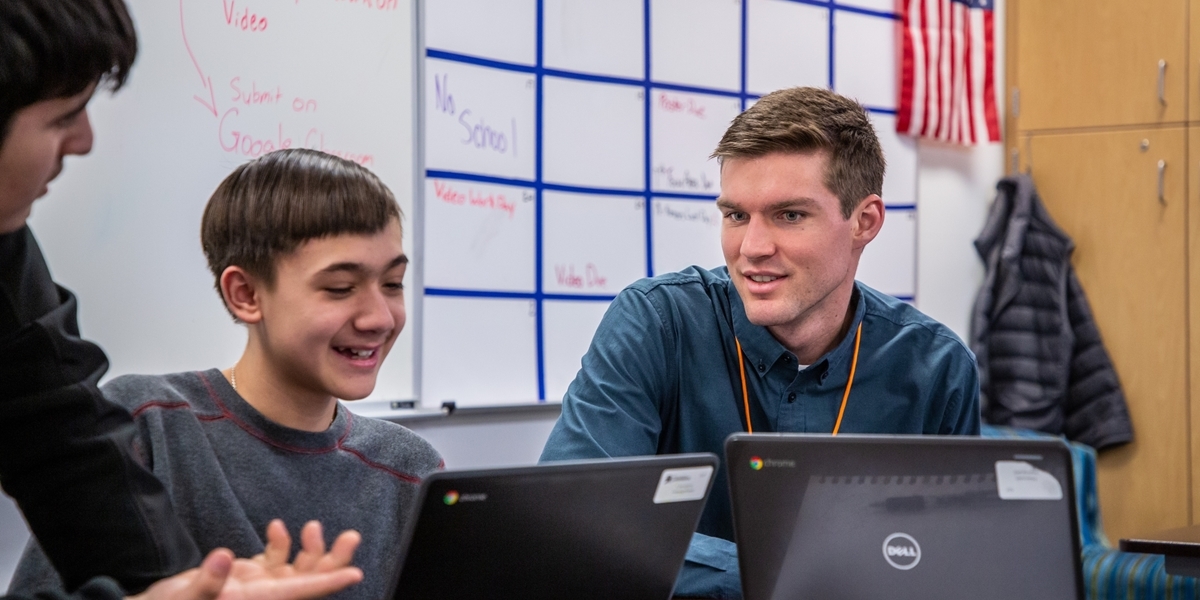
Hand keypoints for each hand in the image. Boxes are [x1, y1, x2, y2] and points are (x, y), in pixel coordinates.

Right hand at [131, 519, 362, 599]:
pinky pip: (276, 561)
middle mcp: (264, 597)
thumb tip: (222, 556)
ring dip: (312, 549)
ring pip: (298, 569)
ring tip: (314, 526)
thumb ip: (205, 582)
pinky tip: (276, 527)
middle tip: (352, 536)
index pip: (300, 593)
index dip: (328, 582)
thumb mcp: (183, 599)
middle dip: (332, 560)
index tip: (355, 573)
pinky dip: (282, 544)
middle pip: (309, 580)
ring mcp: (258, 587)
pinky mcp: (248, 578)